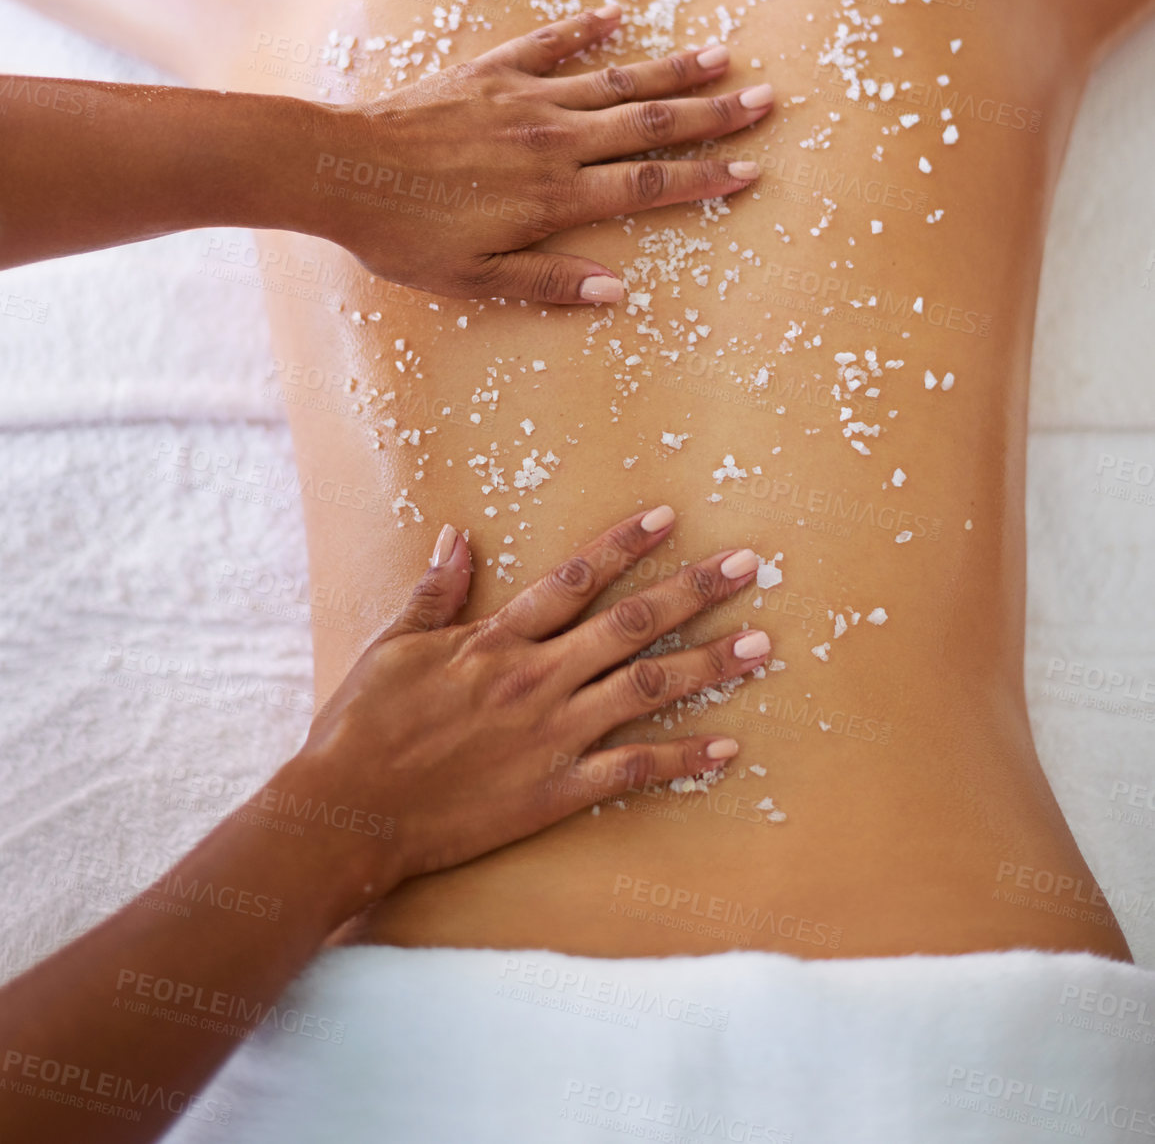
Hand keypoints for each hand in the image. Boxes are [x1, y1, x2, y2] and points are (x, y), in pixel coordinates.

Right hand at [289, 507, 768, 912]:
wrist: (351, 812)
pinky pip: (633, 770)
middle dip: (692, 590)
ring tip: (761, 645)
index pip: (574, 579)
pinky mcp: (556, 790)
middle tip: (747, 566)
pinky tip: (728, 747)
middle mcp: (535, 679)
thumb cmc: (362, 728)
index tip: (669, 517)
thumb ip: (434, 592)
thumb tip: (457, 535)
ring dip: (707, 665)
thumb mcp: (392, 646)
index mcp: (496, 640)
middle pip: (629, 625)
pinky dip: (683, 758)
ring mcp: (551, 736)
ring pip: (645, 690)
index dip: (623, 545)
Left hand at [306, 4, 772, 303]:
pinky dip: (582, 28)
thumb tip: (616, 292)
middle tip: (766, 98)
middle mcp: (551, 141)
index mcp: (553, 197)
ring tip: (721, 54)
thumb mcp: (473, 277)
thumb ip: (546, 282)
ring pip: (612, 80)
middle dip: (711, 114)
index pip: (646, 186)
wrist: (339, 168)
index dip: (703, 179)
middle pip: (648, 126)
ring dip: (670, 68)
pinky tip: (615, 14)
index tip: (749, 170)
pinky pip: (546, 44)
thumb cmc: (403, 234)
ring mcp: (522, 100)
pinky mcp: (488, 71)